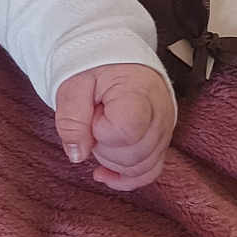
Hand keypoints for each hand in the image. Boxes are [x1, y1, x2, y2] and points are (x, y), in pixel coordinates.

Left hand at [54, 62, 176, 191]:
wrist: (113, 59)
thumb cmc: (93, 69)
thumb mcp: (73, 85)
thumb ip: (72, 119)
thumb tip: (77, 155)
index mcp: (139, 93)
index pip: (126, 131)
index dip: (101, 131)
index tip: (93, 113)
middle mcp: (160, 113)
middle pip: (134, 155)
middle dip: (104, 147)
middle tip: (94, 121)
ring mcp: (165, 129)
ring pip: (142, 167)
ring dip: (112, 160)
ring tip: (100, 133)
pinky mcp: (161, 141)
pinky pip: (151, 171)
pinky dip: (127, 178)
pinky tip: (105, 174)